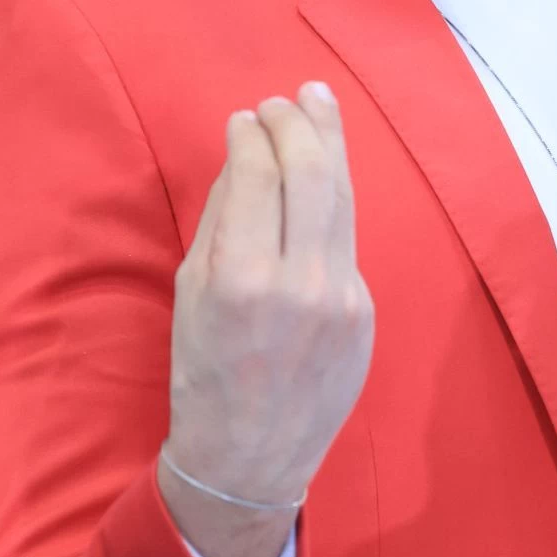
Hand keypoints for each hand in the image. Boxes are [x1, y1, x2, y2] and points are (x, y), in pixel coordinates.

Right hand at [158, 85, 373, 556]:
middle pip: (314, 175)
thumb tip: (244, 154)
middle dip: (298, 125)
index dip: (252, 137)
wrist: (250, 458)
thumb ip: (222, 221)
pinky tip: (325, 172)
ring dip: (331, 143)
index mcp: (243, 280)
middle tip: (285, 98)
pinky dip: (333, 199)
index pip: (259, 177)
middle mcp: (302, 284)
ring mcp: (343, 299)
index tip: (244, 117)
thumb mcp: (191, 295)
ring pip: (344, 199)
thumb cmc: (204, 376)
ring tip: (318, 103)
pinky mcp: (365, 312)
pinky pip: (347, 240)